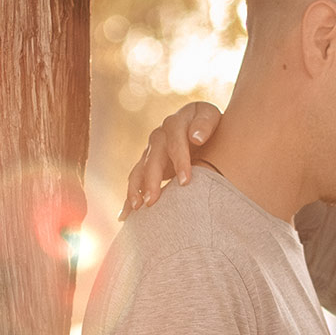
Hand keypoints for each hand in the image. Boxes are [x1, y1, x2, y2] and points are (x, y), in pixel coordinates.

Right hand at [120, 101, 222, 219]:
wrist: (200, 127)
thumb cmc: (210, 125)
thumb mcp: (210, 117)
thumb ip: (205, 124)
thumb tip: (196, 137)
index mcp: (175, 124)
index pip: (175, 142)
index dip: (179, 161)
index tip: (185, 181)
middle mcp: (159, 137)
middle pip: (152, 159)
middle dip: (152, 180)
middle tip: (152, 201)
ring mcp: (151, 152)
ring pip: (139, 171)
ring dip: (136, 189)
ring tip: (138, 207)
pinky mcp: (147, 166)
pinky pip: (135, 182)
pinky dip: (129, 198)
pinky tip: (125, 216)